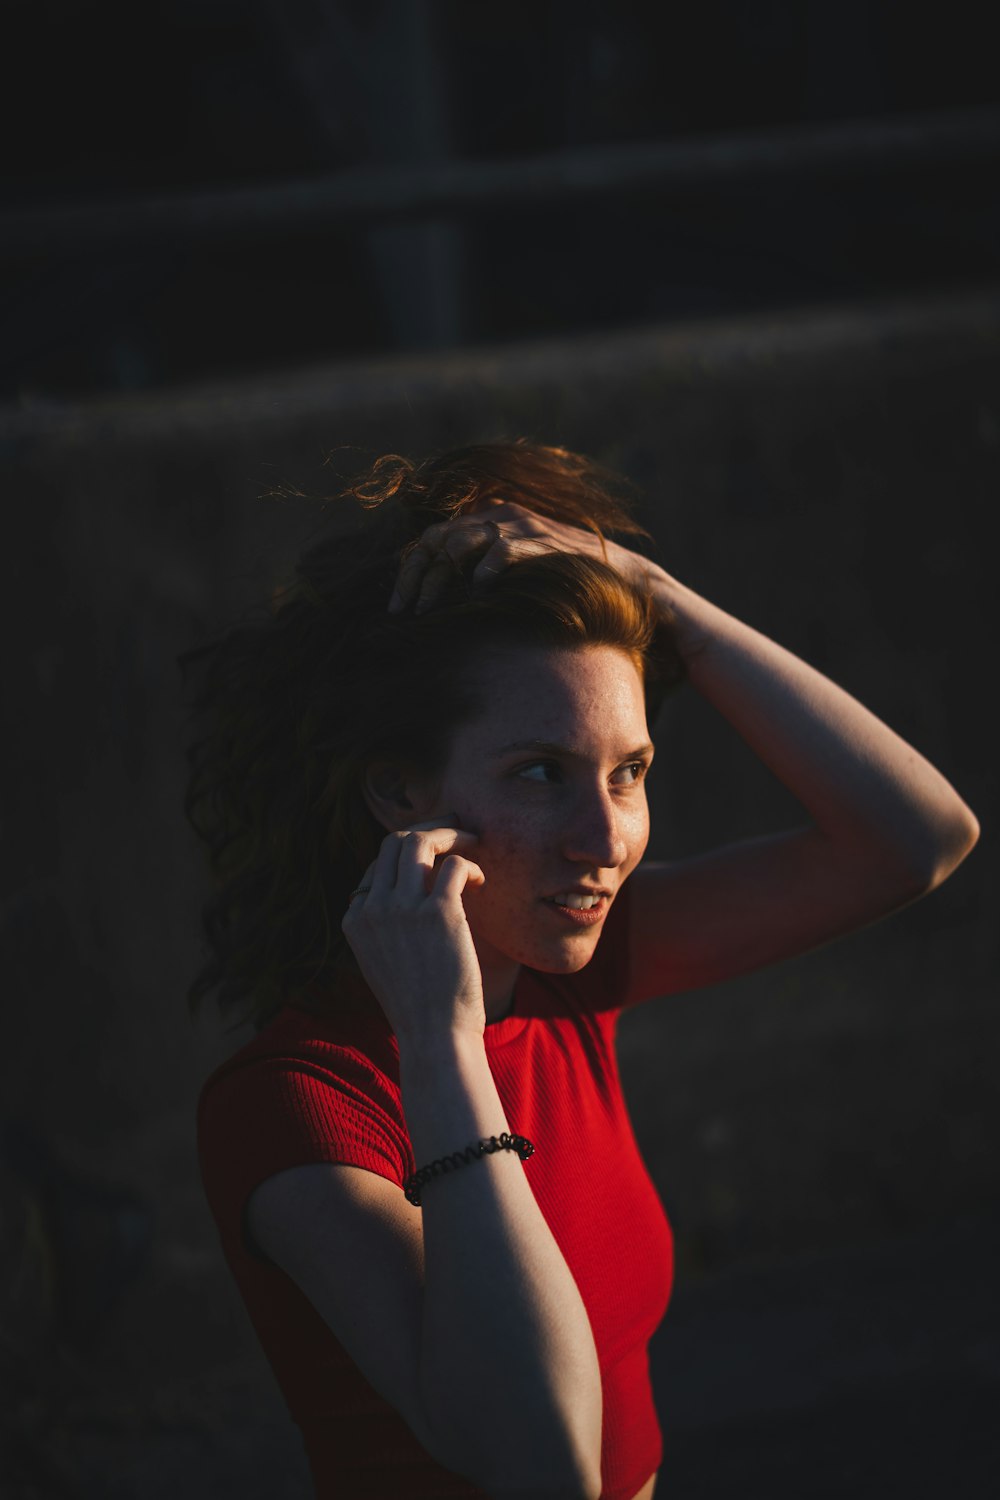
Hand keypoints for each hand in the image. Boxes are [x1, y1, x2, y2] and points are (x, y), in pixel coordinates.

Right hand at [341, 820, 486, 1045]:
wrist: (435, 1037)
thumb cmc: (420, 1004)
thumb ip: (387, 925)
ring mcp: (403, 909)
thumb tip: (413, 891)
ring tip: (474, 840)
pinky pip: (455, 865)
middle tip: (457, 829)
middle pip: (394, 841)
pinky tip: (482, 882)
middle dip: (429, 829)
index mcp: (355, 919)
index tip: (436, 857)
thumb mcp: (385, 960)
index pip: (379, 864)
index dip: (410, 856)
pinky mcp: (438, 913)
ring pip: (420, 841)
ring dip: (451, 834)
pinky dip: (472, 865)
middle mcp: (373, 908)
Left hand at [387, 498, 650, 613]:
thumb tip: (440, 605)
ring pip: (462, 542)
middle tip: (405, 612)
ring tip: (429, 609)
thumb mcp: (514, 574)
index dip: (409, 571)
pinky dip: (487, 567)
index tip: (397, 606)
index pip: (431, 538)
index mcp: (486, 520)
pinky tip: (476, 589)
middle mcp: (498, 516)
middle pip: (437, 539)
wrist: (619, 574)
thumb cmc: (560, 580)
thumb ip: (480, 576)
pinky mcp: (543, 540)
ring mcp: (521, 526)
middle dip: (417, 577)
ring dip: (441, 577)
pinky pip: (505, 548)